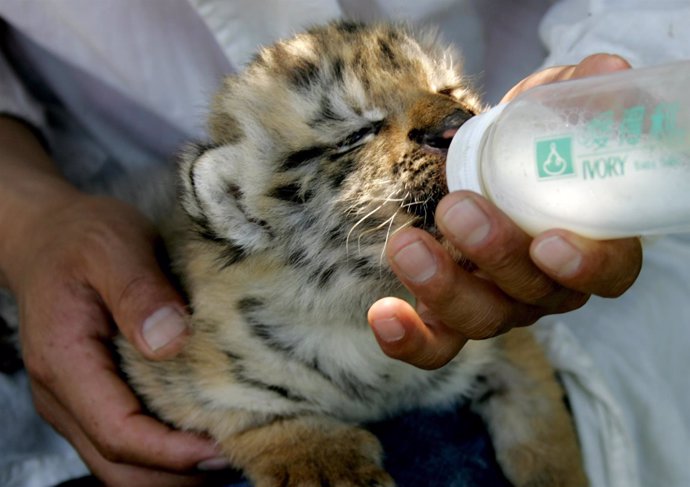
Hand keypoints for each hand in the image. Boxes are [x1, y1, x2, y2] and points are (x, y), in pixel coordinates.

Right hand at [5, 191, 225, 484]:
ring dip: (172, 469)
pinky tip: (201, 433)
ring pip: (120, 463)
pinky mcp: (92, 395)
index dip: (171, 452)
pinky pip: (124, 440)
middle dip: (177, 475)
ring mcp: (75, 400)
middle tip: (236, 457)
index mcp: (64, 362)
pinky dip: (162, 451)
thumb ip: (140, 292)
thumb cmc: (81, 238)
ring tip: (226, 451)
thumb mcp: (114, 248)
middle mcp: (63, 394)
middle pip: (119, 465)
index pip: (119, 431)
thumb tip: (171, 341)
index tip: (222, 447)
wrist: (50, 235)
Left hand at [368, 54, 642, 368]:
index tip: (549, 242)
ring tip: (406, 243)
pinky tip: (382, 314)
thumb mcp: (552, 112)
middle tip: (456, 208)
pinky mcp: (451, 313)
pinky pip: (437, 344)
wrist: (480, 166)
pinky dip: (410, 338)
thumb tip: (606, 69)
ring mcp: (499, 303)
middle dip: (493, 255)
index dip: (587, 267)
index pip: (608, 273)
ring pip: (482, 319)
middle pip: (533, 295)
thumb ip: (577, 95)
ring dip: (443, 286)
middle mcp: (547, 285)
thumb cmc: (526, 145)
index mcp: (589, 243)